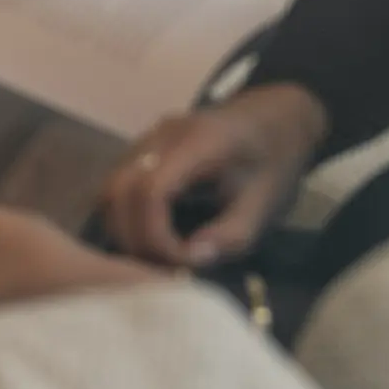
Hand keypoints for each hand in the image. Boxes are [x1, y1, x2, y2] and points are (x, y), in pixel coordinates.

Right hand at [99, 83, 329, 269]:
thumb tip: (188, 263)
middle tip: (163, 269)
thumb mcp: (264, 206)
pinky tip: (152, 238)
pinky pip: (119, 184)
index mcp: (198, 143)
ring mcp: (149, 138)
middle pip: (118, 190)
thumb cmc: (274, 161)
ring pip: (111, 188)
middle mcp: (163, 135)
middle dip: (134, 237)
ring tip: (157, 257)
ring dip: (125, 228)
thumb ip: (228, 237)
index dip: (154, 236)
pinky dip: (127, 216)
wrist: (277, 119)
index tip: (181, 264)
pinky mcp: (144, 148)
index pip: (150, 191)